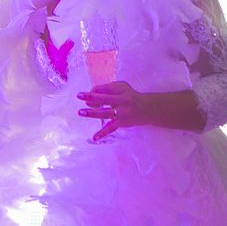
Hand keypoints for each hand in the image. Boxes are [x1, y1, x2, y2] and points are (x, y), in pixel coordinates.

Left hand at [77, 83, 203, 140]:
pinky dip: (103, 133)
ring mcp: (122, 112)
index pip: (105, 88)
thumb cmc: (131, 97)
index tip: (87, 93)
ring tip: (81, 112)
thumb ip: (109, 88)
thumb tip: (92, 93)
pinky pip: (111, 128)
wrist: (148, 109)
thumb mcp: (122, 88)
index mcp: (121, 90)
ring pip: (105, 112)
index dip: (95, 90)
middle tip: (79, 96)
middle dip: (91, 97)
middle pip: (104, 98)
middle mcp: (122, 100)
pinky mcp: (122, 122)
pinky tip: (94, 137)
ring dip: (92, 113)